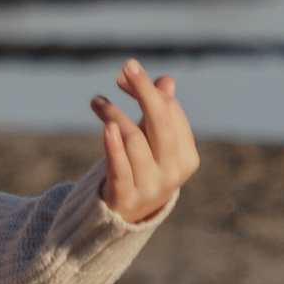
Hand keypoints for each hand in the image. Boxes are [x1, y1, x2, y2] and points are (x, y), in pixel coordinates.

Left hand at [93, 59, 199, 223]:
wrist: (124, 217)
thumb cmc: (141, 169)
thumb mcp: (152, 141)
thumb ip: (159, 112)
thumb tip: (166, 80)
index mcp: (187, 156)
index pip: (171, 112)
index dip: (148, 89)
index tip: (126, 73)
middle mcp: (173, 172)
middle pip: (160, 122)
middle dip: (144, 91)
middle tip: (126, 66)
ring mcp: (151, 187)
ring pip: (134, 140)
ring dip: (114, 114)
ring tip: (96, 100)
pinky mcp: (125, 197)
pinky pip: (120, 167)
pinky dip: (113, 146)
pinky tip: (106, 126)